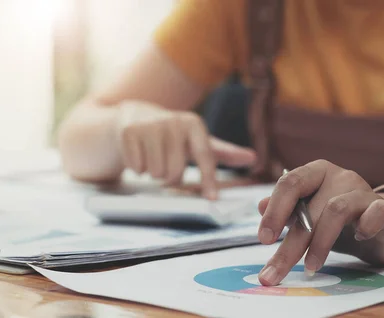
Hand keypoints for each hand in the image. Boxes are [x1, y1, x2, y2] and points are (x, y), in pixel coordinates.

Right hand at [115, 101, 256, 198]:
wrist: (135, 115)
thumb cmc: (174, 134)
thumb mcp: (198, 140)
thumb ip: (224, 151)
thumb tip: (254, 158)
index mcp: (194, 124)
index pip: (205, 157)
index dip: (208, 180)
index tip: (212, 199)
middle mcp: (173, 121)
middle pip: (175, 172)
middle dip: (170, 177)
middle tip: (166, 164)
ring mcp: (150, 125)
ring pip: (156, 173)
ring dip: (153, 173)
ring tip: (153, 157)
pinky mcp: (129, 132)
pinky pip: (137, 168)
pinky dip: (137, 167)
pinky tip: (138, 153)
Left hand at [256, 160, 383, 285]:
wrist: (381, 227)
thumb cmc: (337, 221)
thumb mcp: (308, 217)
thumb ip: (286, 212)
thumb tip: (260, 206)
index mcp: (314, 172)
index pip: (289, 183)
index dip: (274, 211)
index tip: (263, 239)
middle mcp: (338, 176)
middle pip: (309, 207)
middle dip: (290, 243)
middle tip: (275, 270)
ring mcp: (362, 189)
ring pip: (336, 211)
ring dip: (320, 243)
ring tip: (310, 267)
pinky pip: (376, 212)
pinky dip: (366, 226)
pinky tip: (358, 239)